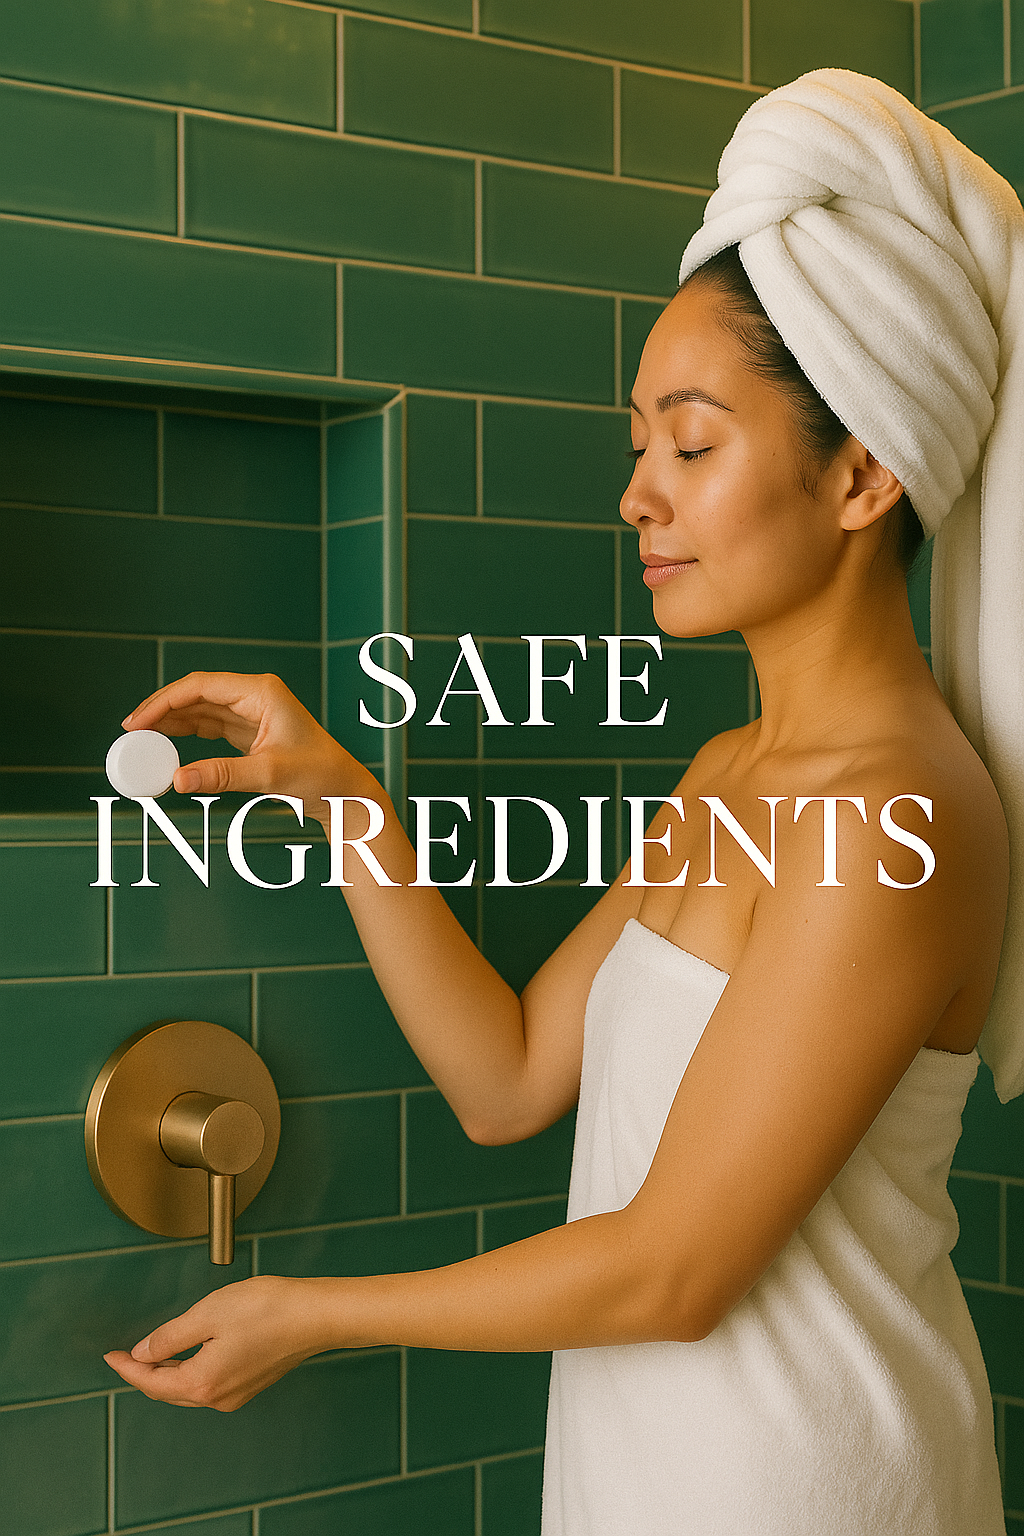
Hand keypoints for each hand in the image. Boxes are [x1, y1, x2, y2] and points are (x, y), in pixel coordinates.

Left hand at [103, 1275, 326, 1411]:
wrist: (316, 1315)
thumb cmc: (270, 1310)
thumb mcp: (208, 1313)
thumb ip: (170, 1336)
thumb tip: (143, 1352)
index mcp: (203, 1381)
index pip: (151, 1381)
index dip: (126, 1367)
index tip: (110, 1356)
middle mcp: (219, 1396)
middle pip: (168, 1391)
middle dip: (143, 1374)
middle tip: (125, 1356)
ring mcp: (237, 1392)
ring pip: (189, 1388)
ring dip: (167, 1374)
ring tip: (151, 1354)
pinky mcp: (251, 1382)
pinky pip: (208, 1383)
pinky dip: (190, 1371)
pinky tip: (189, 1353)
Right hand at [121, 671, 371, 828]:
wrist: (344, 790)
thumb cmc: (319, 776)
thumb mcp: (268, 775)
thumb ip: (222, 775)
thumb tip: (177, 781)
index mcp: (262, 692)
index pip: (201, 687)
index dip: (164, 702)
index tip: (137, 722)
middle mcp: (256, 695)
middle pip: (197, 693)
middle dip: (162, 710)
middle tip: (130, 732)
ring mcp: (252, 711)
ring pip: (201, 708)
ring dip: (171, 721)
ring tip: (140, 739)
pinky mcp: (250, 730)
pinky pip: (210, 724)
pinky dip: (186, 732)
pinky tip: (165, 742)